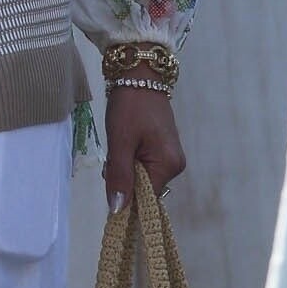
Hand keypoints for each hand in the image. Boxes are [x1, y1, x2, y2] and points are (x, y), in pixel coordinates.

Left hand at [103, 83, 185, 208]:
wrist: (139, 77)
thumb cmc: (130, 106)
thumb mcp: (120, 142)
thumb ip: (120, 177)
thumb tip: (118, 210)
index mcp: (168, 165)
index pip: (145, 198)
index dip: (125, 194)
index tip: (110, 179)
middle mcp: (175, 165)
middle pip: (144, 188)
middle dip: (124, 179)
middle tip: (113, 157)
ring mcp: (171, 157)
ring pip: (142, 178)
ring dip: (125, 169)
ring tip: (119, 147)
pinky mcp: (164, 150)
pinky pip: (145, 166)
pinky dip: (131, 161)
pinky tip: (125, 145)